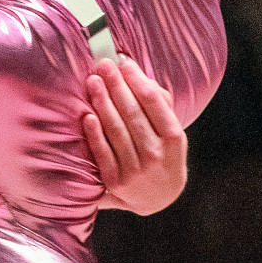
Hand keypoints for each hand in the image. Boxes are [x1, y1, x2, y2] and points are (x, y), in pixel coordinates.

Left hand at [85, 57, 188, 215]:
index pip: (153, 102)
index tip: (124, 63)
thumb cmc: (164, 156)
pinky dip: (95, 133)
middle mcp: (155, 154)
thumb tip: (141, 78)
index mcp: (173, 138)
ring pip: (116, 130)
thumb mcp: (172, 133)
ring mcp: (134, 169)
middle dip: (116, 85)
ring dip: (102, 102)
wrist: (160, 199)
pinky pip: (102, 152)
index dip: (137, 80)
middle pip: (132, 112)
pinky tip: (88, 115)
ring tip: (93, 81)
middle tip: (103, 65)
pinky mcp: (115, 180)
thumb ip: (161, 106)